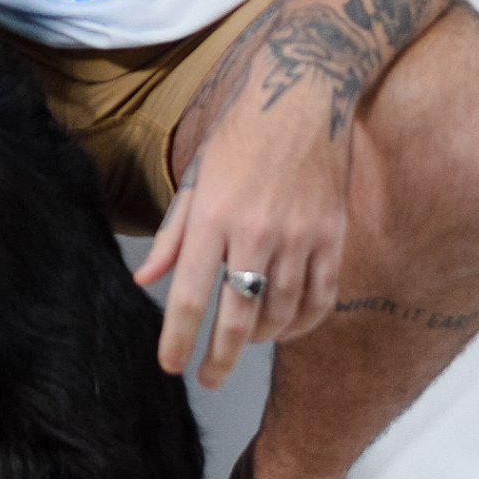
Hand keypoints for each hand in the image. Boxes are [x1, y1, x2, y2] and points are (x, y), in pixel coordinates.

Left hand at [133, 99, 349, 387]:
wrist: (302, 99)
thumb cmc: (240, 136)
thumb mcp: (196, 176)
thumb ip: (173, 233)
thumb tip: (146, 279)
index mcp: (214, 216)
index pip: (192, 295)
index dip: (179, 338)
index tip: (170, 365)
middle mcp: (255, 231)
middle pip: (237, 317)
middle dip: (219, 358)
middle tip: (208, 379)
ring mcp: (299, 236)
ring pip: (280, 312)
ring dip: (259, 337)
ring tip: (243, 341)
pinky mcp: (332, 236)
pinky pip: (320, 298)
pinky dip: (303, 323)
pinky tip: (286, 329)